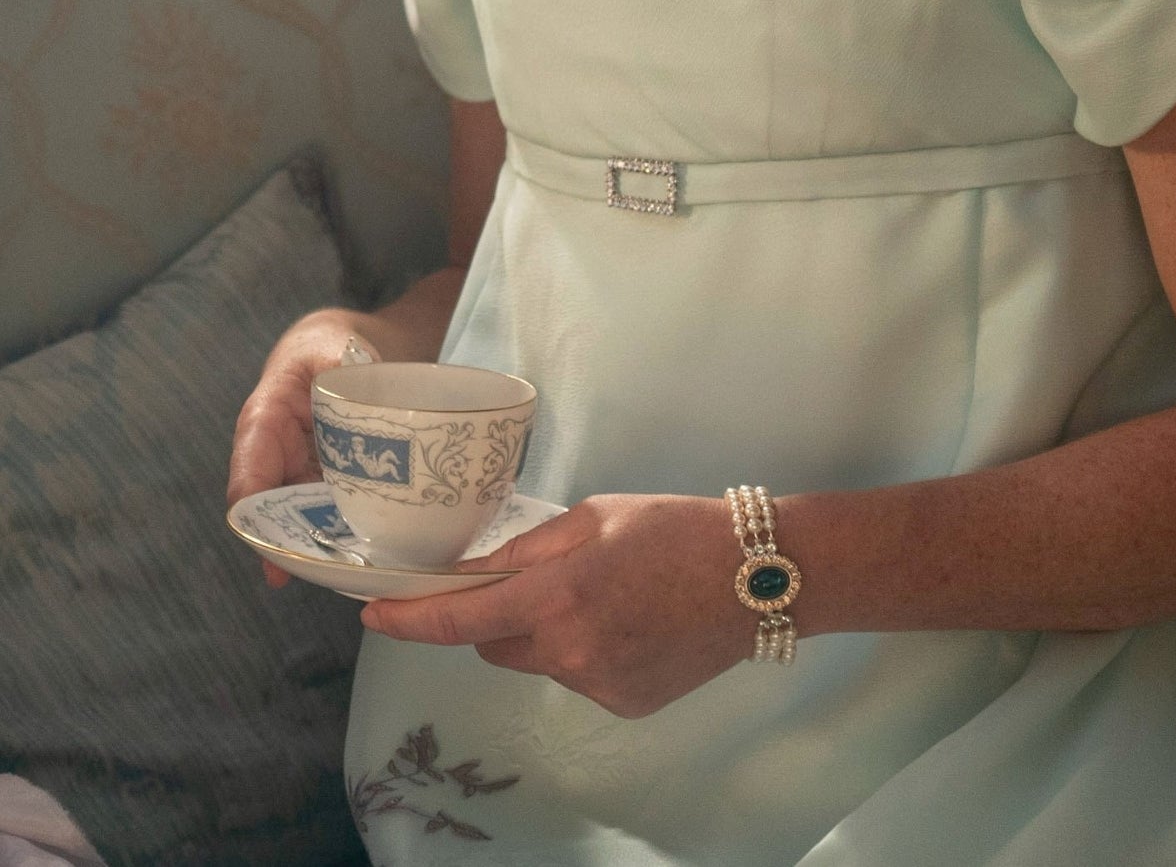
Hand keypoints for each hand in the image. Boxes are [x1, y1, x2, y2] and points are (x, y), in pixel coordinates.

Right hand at [227, 307, 361, 586]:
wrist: (341, 351)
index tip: (272, 548)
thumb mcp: (333, 346)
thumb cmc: (328, 346)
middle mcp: (274, 459)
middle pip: (270, 513)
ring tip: (344, 571)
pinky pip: (329, 515)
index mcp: (263, 424)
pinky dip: (342, 534)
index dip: (257, 515)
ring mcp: (299, 477)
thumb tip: (351, 380)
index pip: (249, 476)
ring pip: (300, 522)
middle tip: (315, 573)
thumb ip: (340, 363)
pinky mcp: (325, 486)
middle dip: (289, 545)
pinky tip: (366, 554)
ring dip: (318, 547)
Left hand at [359, 494, 753, 717]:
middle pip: (496, 643)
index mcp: (557, 596)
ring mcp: (597, 687)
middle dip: (498, 613)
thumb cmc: (675, 528)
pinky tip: (629, 620)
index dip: (408, 620)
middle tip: (538, 576)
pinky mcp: (624, 705)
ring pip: (539, 660)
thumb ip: (529, 548)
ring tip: (604, 593)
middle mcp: (569, 653)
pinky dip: (585, 650)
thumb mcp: (595, 516)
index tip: (373, 615)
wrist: (757, 575)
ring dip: (546, 631)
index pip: (460, 619)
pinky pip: (578, 676)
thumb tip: (476, 572)